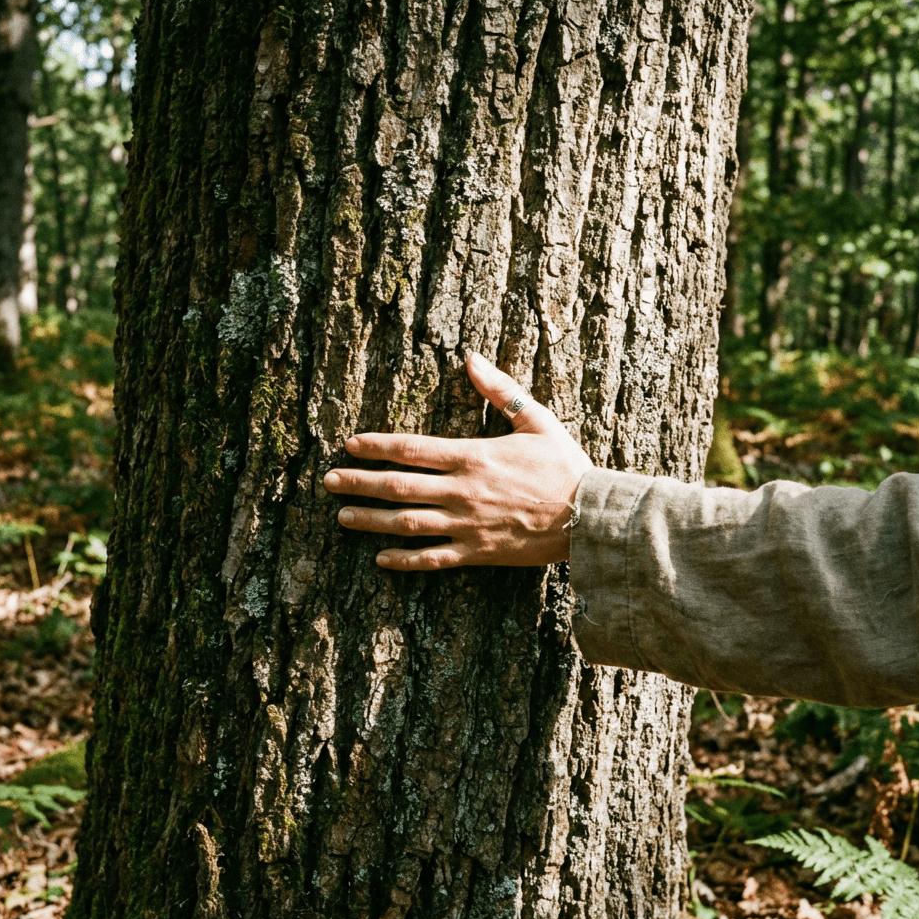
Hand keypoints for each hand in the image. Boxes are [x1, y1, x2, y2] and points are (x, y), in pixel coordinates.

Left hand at [323, 352, 593, 569]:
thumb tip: (471, 358)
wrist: (591, 516)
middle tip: (328, 481)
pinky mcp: (478, 552)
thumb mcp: (537, 419)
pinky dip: (405, 560)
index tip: (349, 444)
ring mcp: (467, 525)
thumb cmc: (566, 466)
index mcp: (473, 456)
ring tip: (342, 517)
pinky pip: (434, 558)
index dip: (375, 446)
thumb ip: (500, 390)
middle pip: (398, 486)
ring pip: (407, 524)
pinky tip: (382, 559)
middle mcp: (462, 491)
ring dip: (371, 521)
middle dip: (359, 482)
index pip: (411, 448)